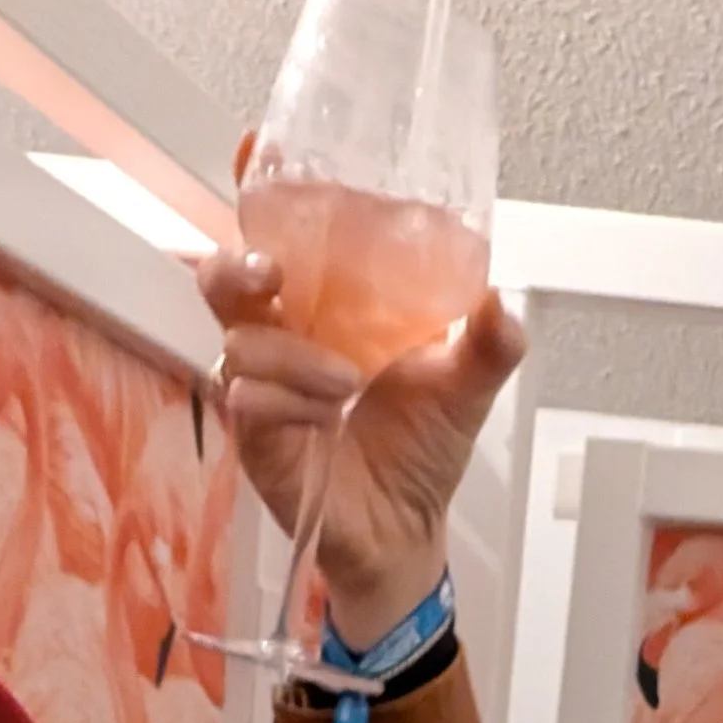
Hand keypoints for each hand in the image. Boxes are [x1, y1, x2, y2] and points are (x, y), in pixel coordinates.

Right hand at [201, 250, 524, 646]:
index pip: (277, 248)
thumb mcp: (466, 390)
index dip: (267, 220)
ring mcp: (263, 393)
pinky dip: (285, 402)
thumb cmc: (422, 451)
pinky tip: (324, 419)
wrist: (408, 530)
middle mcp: (282, 344)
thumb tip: (498, 302)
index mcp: (324, 314)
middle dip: (237, 268)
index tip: (276, 192)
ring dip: (292, 356)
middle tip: (272, 274)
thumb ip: (489, 345)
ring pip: (238, 346)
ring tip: (348, 383)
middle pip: (224, 284)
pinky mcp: (256, 444)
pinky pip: (247, 404)